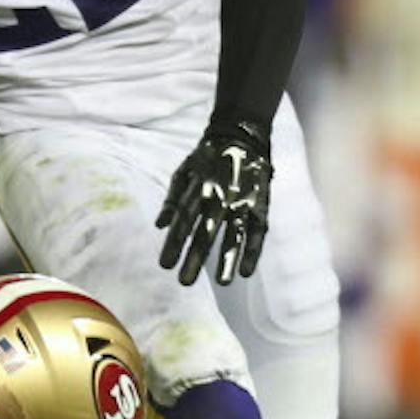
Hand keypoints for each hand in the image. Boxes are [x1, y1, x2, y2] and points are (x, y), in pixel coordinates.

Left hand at [156, 115, 272, 286]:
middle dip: (196, 257)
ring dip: (229, 259)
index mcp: (197, 189)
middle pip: (206, 232)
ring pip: (235, 233)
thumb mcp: (182, 173)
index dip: (173, 244)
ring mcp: (242, 200)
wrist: (240, 135)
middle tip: (185, 282)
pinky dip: (254, 249)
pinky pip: (258, 230)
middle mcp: (219, 196)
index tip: (164, 265)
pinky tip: (247, 270)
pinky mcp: (260, 203)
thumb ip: (171, 200)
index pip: (182, 222)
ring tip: (224, 283)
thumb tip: (159, 226)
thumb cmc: (205, 158)